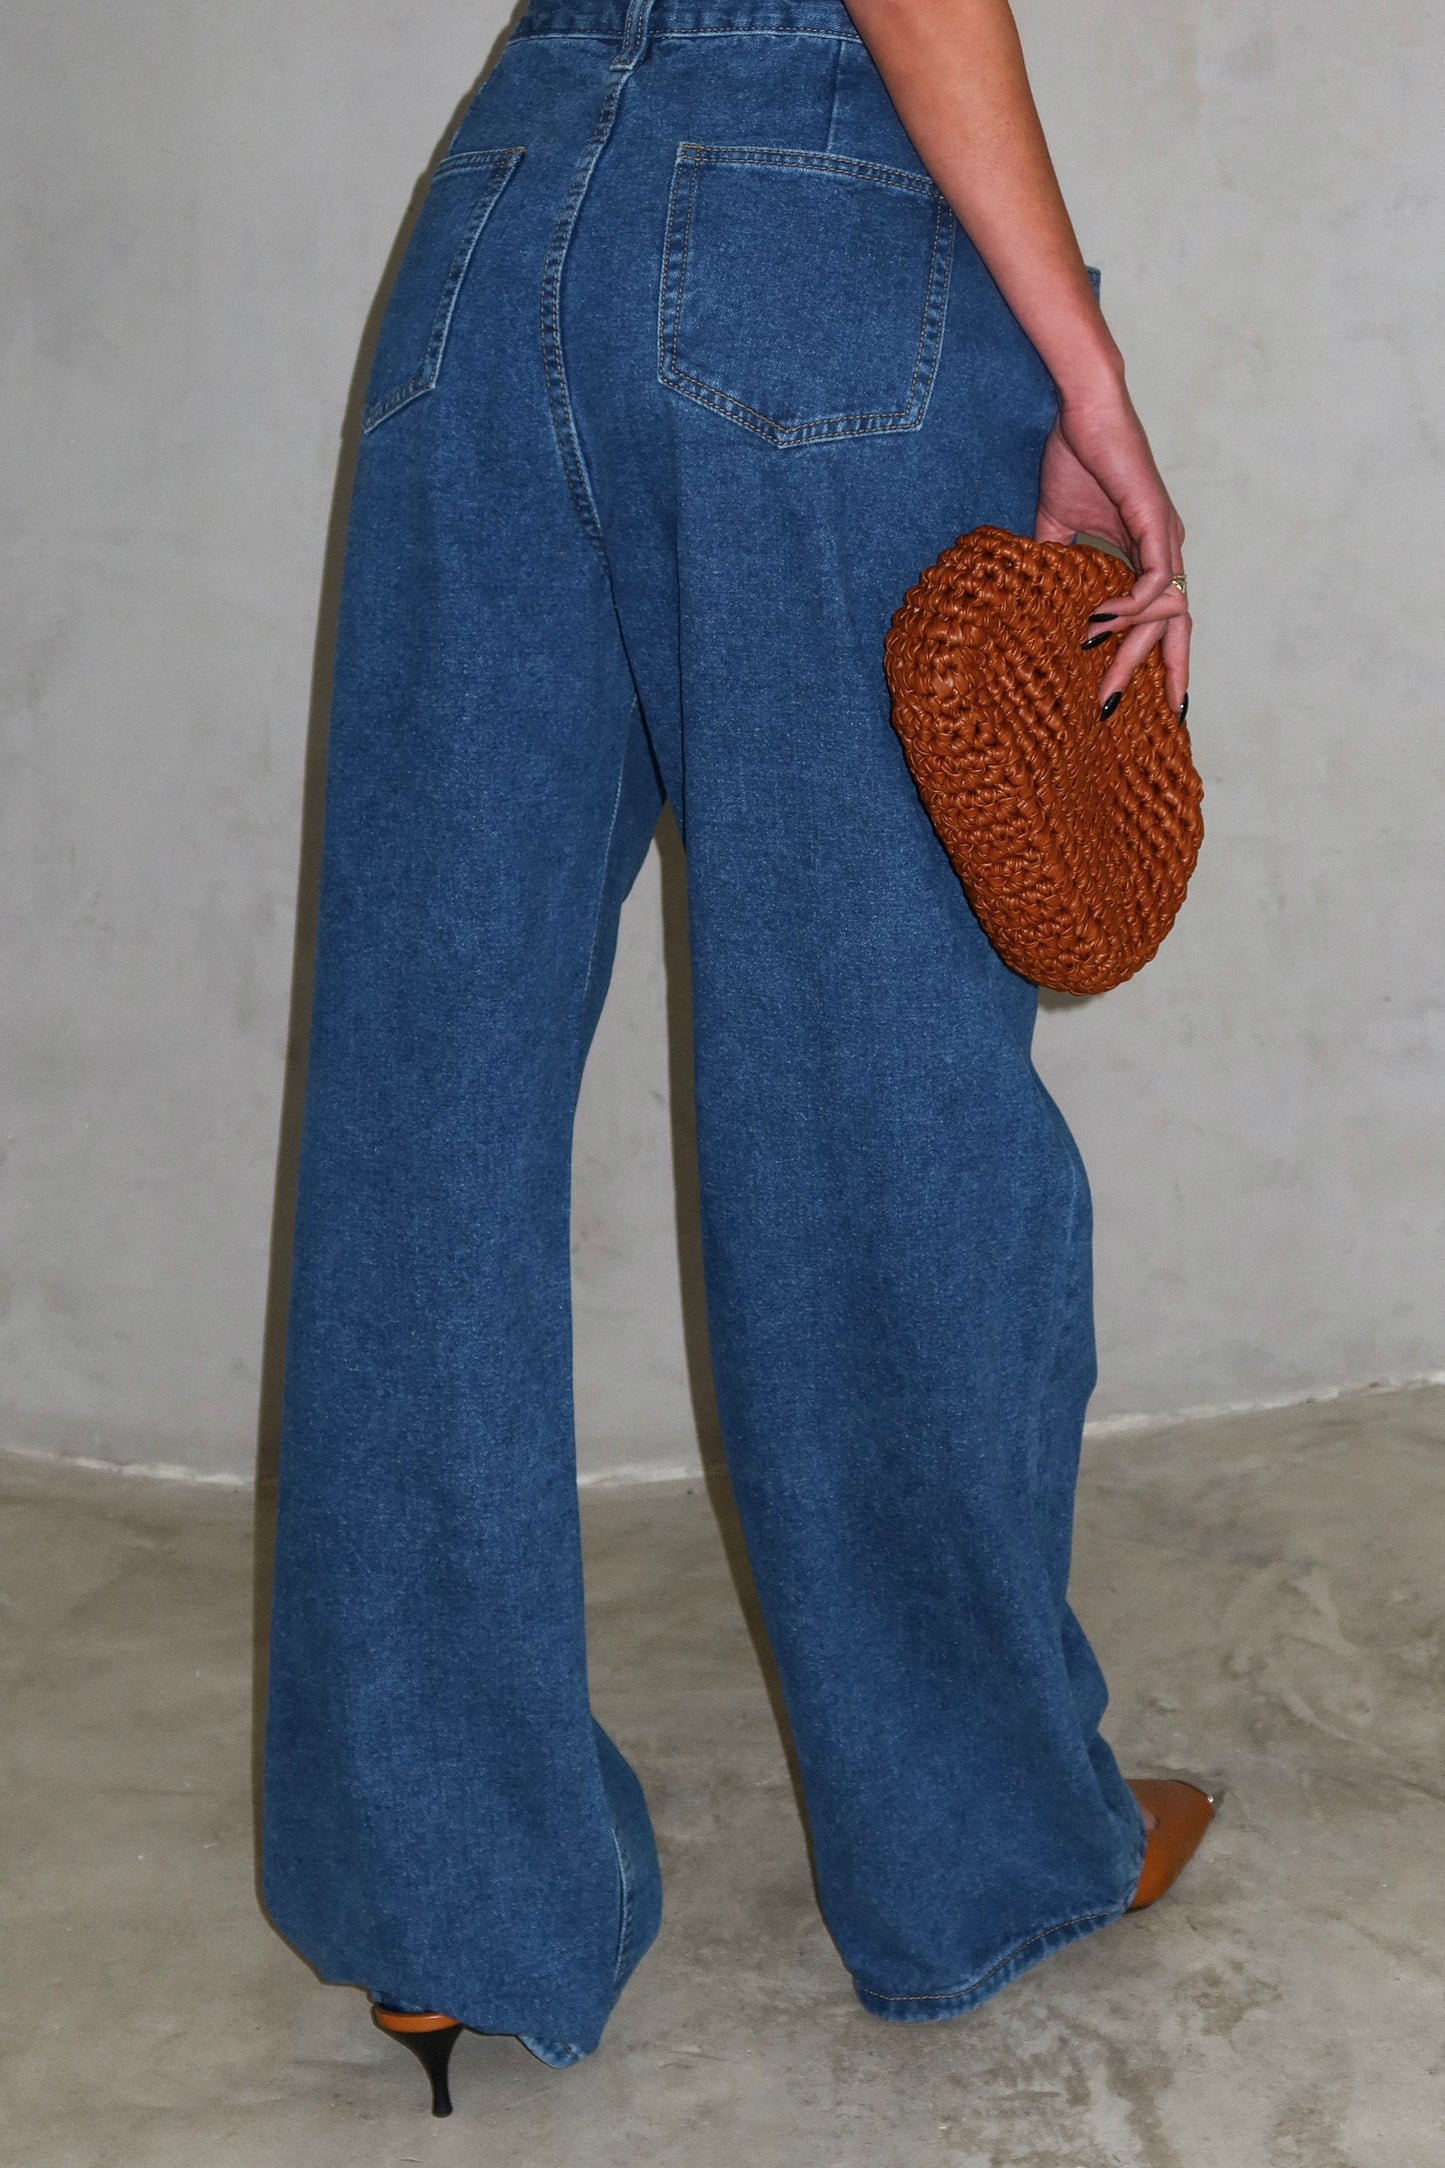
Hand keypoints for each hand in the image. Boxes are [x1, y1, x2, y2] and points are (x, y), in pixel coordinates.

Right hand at [1034, 380, 1189, 713]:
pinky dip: (1131, 608)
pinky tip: (1101, 624)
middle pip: (1174, 628)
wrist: (1083, 410)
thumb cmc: (1076, 457)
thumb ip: (1056, 566)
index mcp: (1148, 553)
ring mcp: (1166, 537)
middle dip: (1162, 677)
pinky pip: (1153, 579)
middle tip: (1139, 716)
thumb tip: (1033, 603)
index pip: (1164, 619)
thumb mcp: (1058, 526)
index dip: (1162, 661)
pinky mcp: (1156, 520)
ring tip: (1104, 681)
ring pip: (1166, 613)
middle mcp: (1166, 549)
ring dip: (1134, 651)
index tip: (1151, 702)